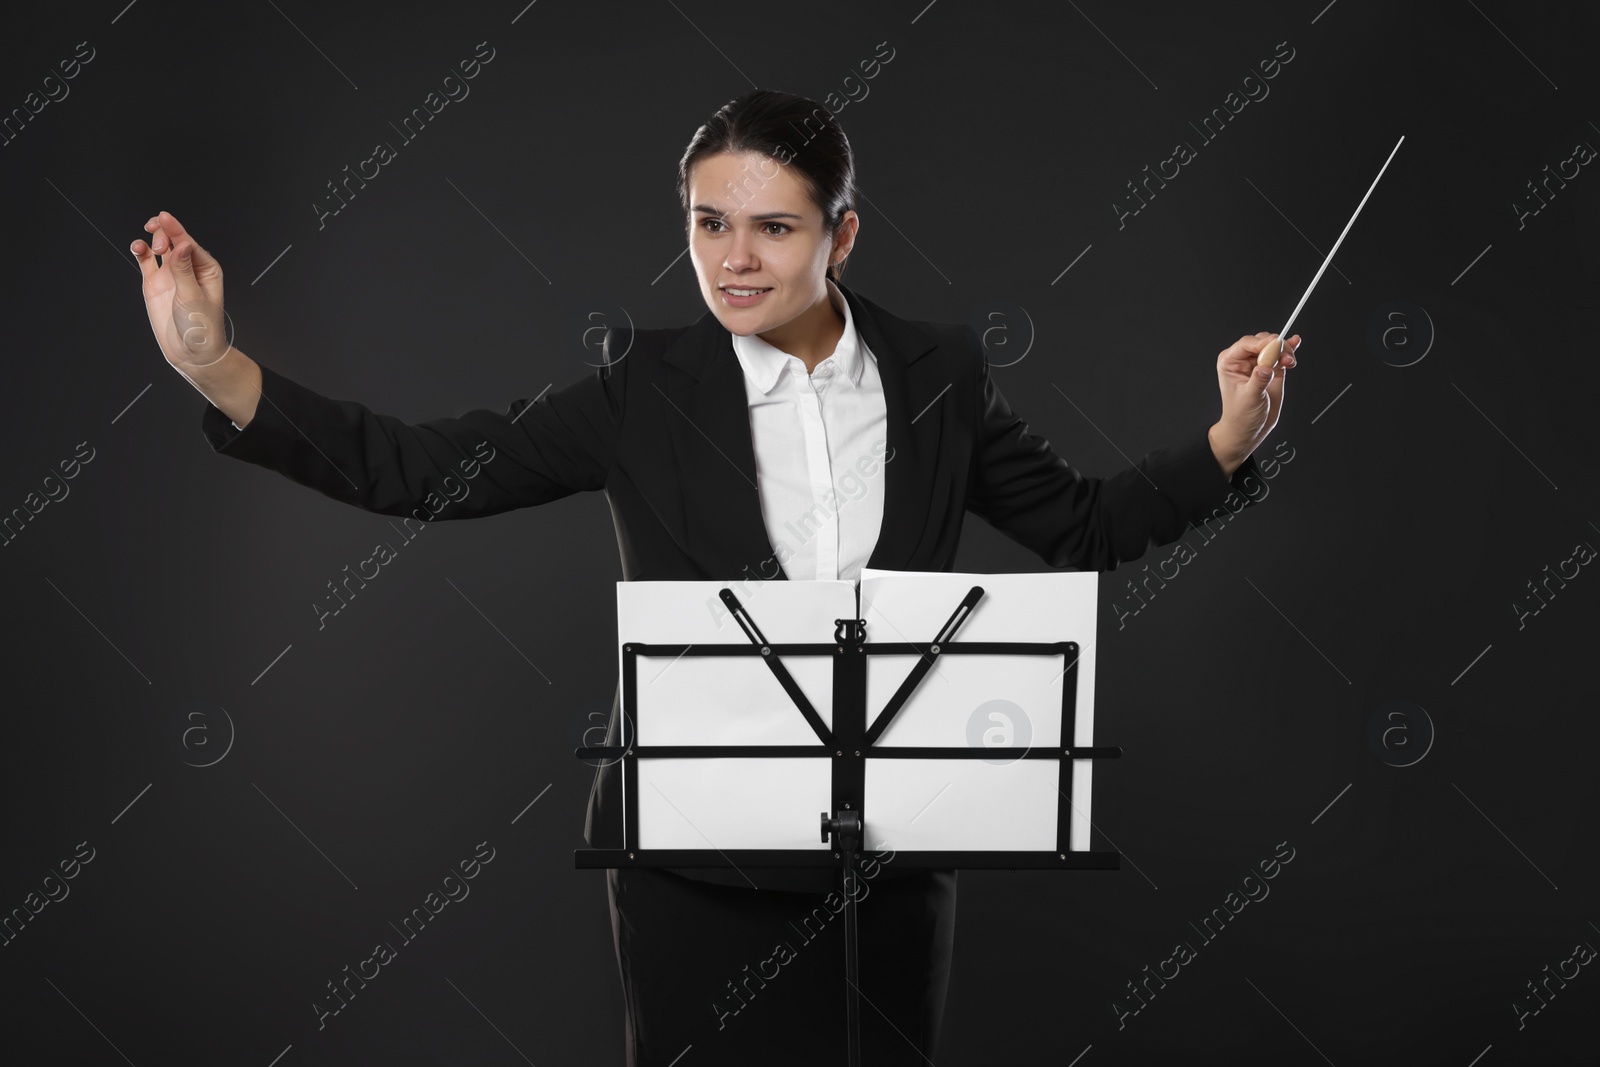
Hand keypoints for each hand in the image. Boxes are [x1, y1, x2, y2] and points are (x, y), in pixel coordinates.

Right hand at [131, 211, 230, 369]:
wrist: (190, 351)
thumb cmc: (201, 326)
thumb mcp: (193, 297)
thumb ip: (183, 271)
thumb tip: (182, 244)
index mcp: (206, 268)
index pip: (189, 243)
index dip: (176, 229)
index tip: (164, 217)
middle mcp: (188, 267)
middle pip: (173, 239)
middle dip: (164, 234)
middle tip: (158, 245)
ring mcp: (170, 273)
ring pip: (159, 247)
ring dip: (152, 239)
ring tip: (149, 247)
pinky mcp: (155, 282)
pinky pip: (145, 261)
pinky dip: (140, 251)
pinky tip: (137, 247)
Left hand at [1209, 331, 1298, 475]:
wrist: (1249, 429)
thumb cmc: (1241, 416)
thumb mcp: (1249, 399)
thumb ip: (1259, 380)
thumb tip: (1266, 366)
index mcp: (1230, 362)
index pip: (1247, 344)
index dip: (1263, 343)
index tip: (1277, 347)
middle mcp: (1243, 359)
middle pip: (1262, 341)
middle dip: (1276, 346)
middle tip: (1286, 358)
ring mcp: (1258, 363)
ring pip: (1273, 346)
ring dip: (1285, 350)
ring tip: (1290, 362)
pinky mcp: (1272, 368)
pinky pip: (1281, 354)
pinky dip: (1289, 350)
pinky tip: (1295, 344)